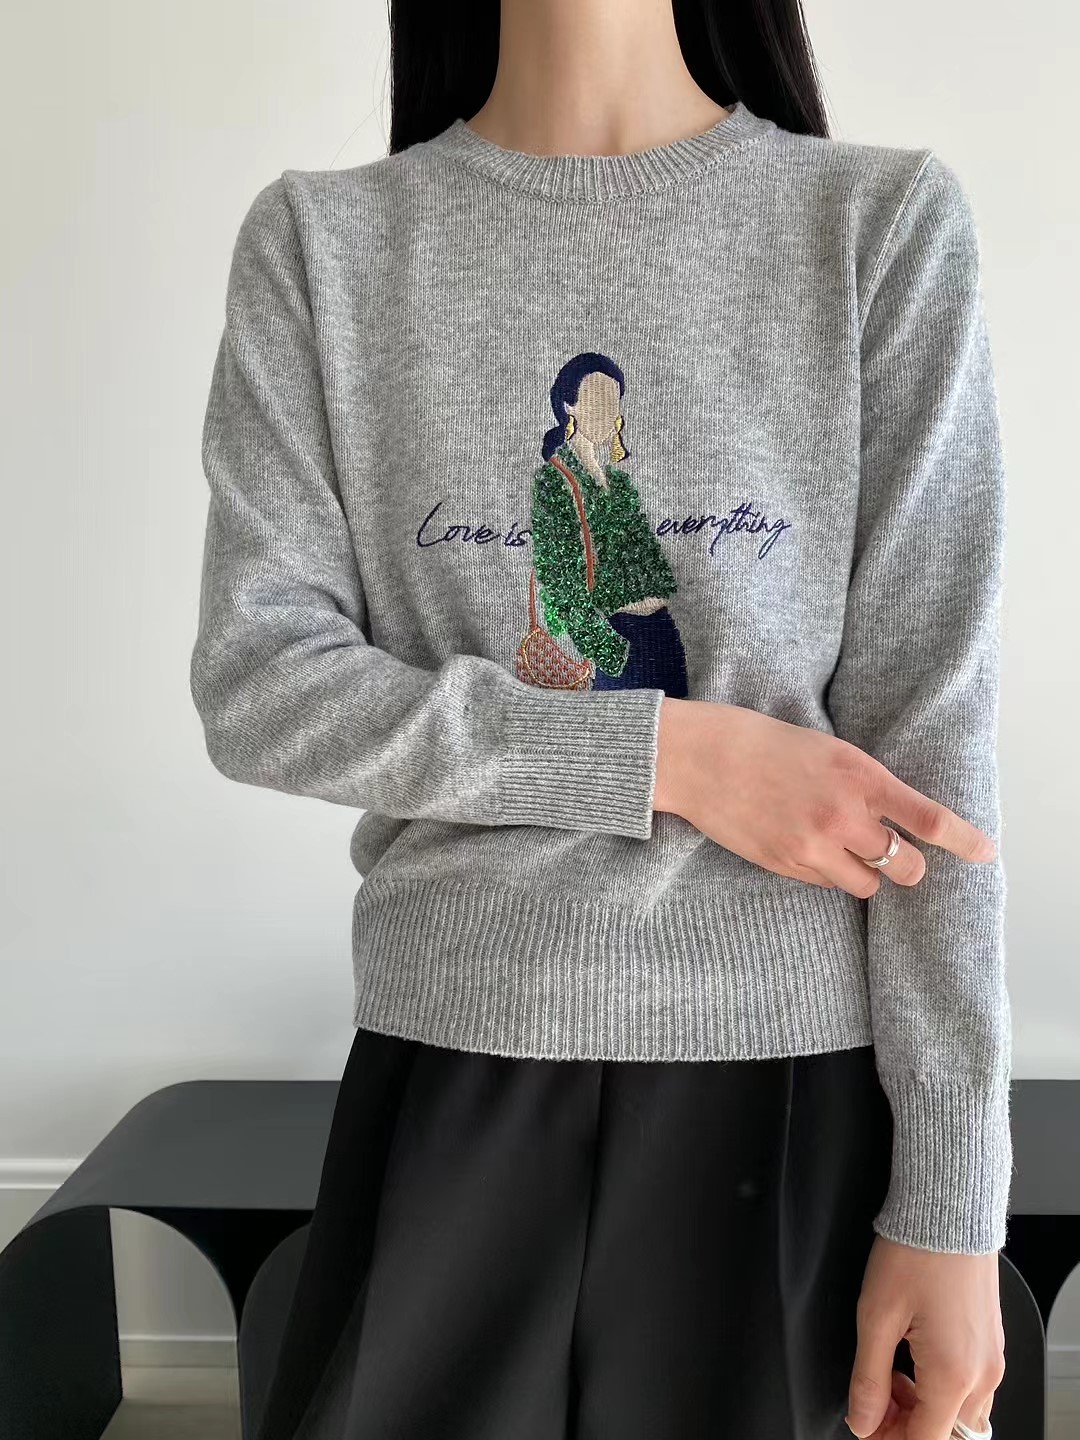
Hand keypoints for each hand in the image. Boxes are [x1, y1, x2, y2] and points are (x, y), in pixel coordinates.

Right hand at [652, 699, 995, 896]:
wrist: (699, 756)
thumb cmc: (761, 741)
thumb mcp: (827, 748)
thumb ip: (865, 782)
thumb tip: (894, 815)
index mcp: (860, 776)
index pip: (928, 820)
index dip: (965, 841)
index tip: (985, 852)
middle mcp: (843, 816)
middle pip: (906, 867)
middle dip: (907, 866)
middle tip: (895, 854)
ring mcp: (813, 846)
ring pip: (866, 885)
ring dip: (864, 872)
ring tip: (840, 847)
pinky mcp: (785, 865)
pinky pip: (825, 884)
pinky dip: (826, 872)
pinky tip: (803, 843)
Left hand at [847, 1236, 1004, 1438]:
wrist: (949, 1208)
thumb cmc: (916, 1252)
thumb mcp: (876, 1316)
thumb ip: (867, 1378)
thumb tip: (862, 1421)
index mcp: (953, 1375)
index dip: (890, 1439)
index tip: (866, 1421)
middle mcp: (982, 1373)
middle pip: (946, 1431)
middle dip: (907, 1423)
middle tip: (875, 1395)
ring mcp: (992, 1356)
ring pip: (961, 1411)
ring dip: (925, 1405)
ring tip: (893, 1369)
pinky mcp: (992, 1339)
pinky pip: (972, 1384)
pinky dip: (942, 1384)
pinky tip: (914, 1353)